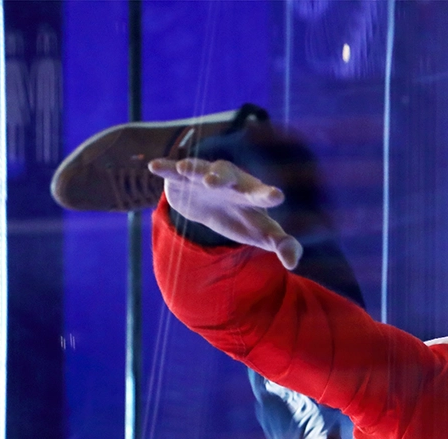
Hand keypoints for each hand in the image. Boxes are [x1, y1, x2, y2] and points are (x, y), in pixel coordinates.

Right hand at [149, 157, 302, 269]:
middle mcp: (229, 181)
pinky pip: (173, 170)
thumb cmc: (243, 219)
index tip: (276, 195)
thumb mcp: (262, 233)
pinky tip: (154, 167)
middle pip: (227, 174)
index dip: (267, 194)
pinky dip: (166, 168)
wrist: (212, 206)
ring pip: (199, 168)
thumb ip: (282, 244)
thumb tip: (293, 263)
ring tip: (184, 169)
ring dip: (193, 168)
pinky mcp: (182, 179)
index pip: (260, 194)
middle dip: (220, 176)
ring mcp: (204, 177)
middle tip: (213, 181)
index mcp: (249, 195)